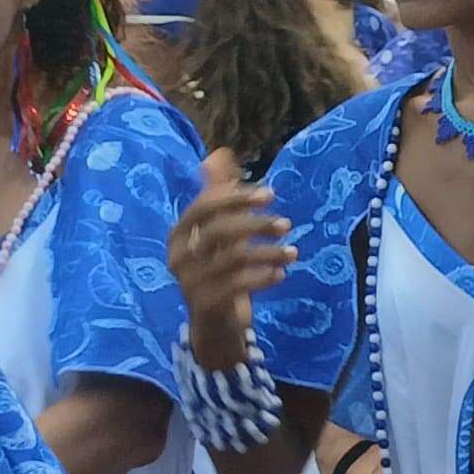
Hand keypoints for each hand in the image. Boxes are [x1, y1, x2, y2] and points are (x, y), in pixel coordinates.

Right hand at [168, 151, 293, 370]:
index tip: (271, 194)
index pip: (205, 206)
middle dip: (256, 224)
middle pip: (218, 230)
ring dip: (268, 253)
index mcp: (180, 233)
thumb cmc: (219, 266)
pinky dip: (263, 278)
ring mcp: (189, 281)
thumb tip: (220, 153)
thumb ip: (219, 192)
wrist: (214, 320)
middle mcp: (179, 255)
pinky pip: (237, 286)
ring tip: (293, 252)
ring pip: (232, 259)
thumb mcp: (221, 230)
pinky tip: (282, 274)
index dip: (236, 197)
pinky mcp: (205, 304)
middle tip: (287, 224)